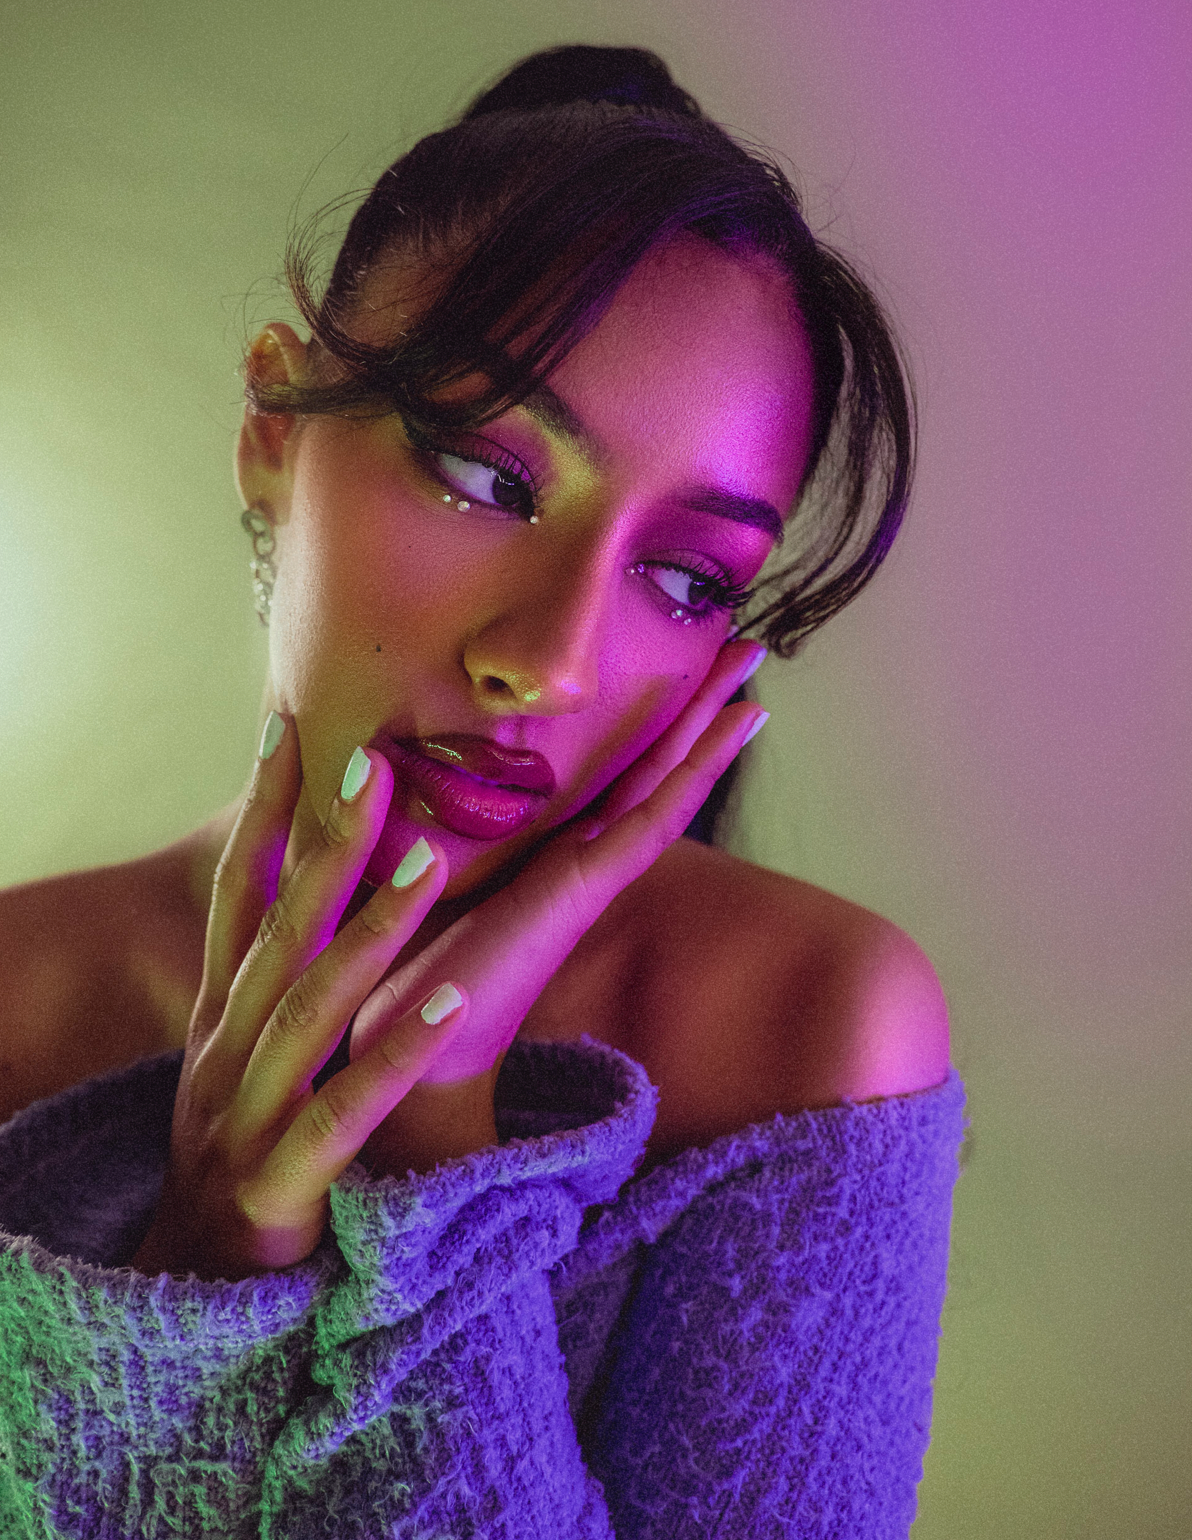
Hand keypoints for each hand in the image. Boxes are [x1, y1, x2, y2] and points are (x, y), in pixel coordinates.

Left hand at [132, 638, 764, 1276]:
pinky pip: (655, 815)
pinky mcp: (586, 885)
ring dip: (713, 728)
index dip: (654, 722)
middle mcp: (581, 857)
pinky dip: (697, 770)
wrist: (398, 1044)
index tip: (687, 668)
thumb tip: (379, 760)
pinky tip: (735, 727)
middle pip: (655, 768)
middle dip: (700, 708)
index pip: (615, 773)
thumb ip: (421, 826)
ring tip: (756, 676)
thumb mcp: (413, 870)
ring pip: (668, 784)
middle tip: (747, 647)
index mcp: (547, 852)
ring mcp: (592, 870)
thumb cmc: (399, 960)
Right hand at [132, 719, 466, 1278]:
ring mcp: (245, 1115)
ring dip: (368, 931)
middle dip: (323, 844)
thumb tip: (313, 904)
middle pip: (276, 931)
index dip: (259, 812)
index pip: (237, 895)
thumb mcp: (245, 1062)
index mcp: (221, 1018)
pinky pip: (342, 1111)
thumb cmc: (242, 1158)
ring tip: (428, 860)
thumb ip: (277, 987)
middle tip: (375, 762)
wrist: (193, 1295)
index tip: (287, 727)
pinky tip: (449, 1007)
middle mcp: (224, 1052)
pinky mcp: (279, 1182)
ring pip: (308, 1006)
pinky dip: (393, 1056)